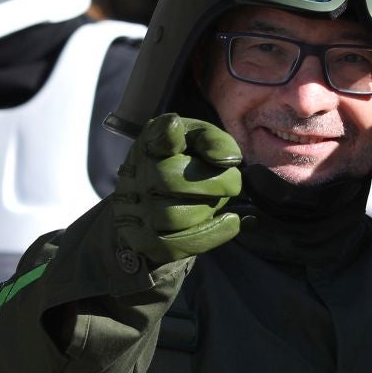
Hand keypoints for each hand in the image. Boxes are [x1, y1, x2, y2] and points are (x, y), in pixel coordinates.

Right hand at [112, 114, 244, 265]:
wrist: (148, 211)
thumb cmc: (182, 167)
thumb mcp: (196, 143)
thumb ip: (213, 140)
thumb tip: (230, 159)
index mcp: (152, 143)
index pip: (155, 135)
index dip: (167, 133)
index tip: (178, 128)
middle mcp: (138, 175)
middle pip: (170, 178)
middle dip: (214, 182)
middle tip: (233, 184)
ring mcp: (138, 211)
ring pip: (175, 215)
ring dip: (208, 209)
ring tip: (218, 202)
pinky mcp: (147, 241)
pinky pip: (179, 243)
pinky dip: (212, 234)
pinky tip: (230, 223)